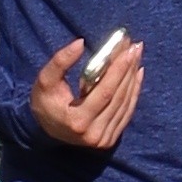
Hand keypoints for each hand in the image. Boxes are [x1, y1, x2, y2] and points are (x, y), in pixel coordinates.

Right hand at [28, 34, 143, 154]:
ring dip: (133, 78)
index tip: (128, 49)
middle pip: (119, 97)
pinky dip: (134, 91)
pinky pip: (127, 112)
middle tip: (136, 47)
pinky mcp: (110, 139)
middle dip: (128, 69)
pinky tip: (137, 73)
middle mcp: (94, 133)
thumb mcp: (45, 80)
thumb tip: (80, 43)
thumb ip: (60, 61)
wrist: (45, 130)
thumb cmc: (45, 102)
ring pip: (126, 104)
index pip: (105, 92)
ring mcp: (104, 139)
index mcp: (78, 121)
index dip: (119, 70)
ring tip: (137, 55)